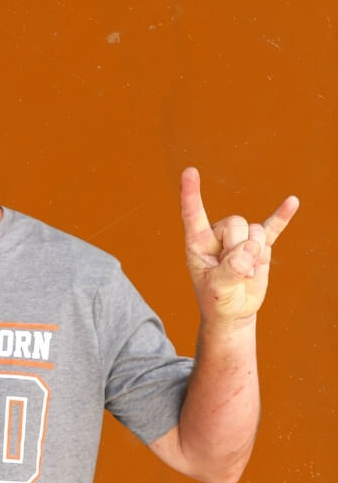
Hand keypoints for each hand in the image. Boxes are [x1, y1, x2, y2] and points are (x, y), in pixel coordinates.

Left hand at [180, 168, 297, 324]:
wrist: (234, 311)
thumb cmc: (217, 299)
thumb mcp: (218, 289)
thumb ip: (231, 269)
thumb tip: (251, 248)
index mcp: (198, 242)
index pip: (193, 214)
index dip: (191, 193)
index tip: (190, 171)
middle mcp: (218, 234)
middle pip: (235, 223)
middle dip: (238, 249)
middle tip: (235, 273)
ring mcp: (240, 238)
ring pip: (254, 230)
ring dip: (255, 255)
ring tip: (245, 274)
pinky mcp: (259, 246)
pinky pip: (272, 227)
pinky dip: (282, 216)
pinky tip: (292, 202)